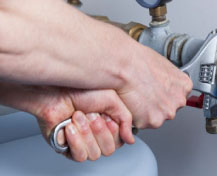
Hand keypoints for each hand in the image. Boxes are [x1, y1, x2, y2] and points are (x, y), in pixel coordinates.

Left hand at [0, 83, 133, 161]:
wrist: (55, 91)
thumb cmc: (80, 90)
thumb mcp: (112, 100)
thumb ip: (126, 119)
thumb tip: (131, 139)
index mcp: (107, 122)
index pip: (119, 141)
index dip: (113, 130)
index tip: (105, 116)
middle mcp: (95, 134)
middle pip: (108, 149)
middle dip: (99, 131)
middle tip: (91, 115)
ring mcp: (81, 141)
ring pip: (94, 154)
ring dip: (86, 134)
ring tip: (77, 117)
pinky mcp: (66, 147)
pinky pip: (79, 156)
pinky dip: (76, 141)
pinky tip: (70, 127)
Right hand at [117, 45, 192, 128]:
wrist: (124, 67)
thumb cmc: (138, 61)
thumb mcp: (162, 65)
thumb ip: (167, 79)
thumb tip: (162, 82)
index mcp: (184, 86)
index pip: (178, 96)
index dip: (165, 94)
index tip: (157, 92)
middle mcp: (178, 101)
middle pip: (168, 108)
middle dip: (157, 104)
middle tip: (144, 94)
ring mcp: (166, 113)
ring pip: (156, 117)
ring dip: (147, 111)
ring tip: (136, 96)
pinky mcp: (151, 121)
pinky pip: (142, 122)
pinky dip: (135, 116)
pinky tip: (131, 102)